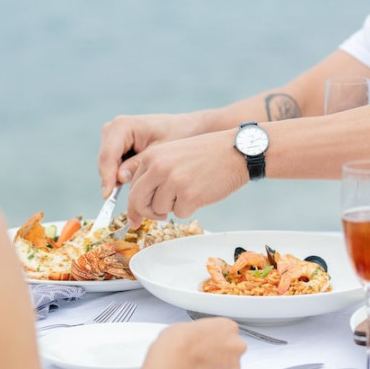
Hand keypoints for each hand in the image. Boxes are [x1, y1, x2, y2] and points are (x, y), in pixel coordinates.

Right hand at [98, 113, 193, 198]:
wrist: (184, 127)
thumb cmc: (176, 135)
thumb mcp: (160, 152)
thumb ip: (138, 165)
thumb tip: (119, 178)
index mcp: (122, 126)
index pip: (108, 155)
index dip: (107, 176)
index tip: (107, 195)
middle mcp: (113, 129)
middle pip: (105, 162)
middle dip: (115, 180)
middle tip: (136, 196)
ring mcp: (112, 138)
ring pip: (108, 166)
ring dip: (121, 178)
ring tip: (145, 181)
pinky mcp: (116, 146)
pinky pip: (114, 166)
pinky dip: (124, 174)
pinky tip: (141, 176)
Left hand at [125, 130, 246, 226]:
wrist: (236, 151)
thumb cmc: (207, 154)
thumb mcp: (173, 155)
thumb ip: (155, 174)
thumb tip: (138, 207)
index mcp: (152, 156)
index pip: (133, 186)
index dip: (136, 205)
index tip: (135, 217)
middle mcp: (158, 167)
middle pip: (138, 201)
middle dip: (147, 212)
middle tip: (159, 215)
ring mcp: (173, 181)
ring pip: (159, 209)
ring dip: (173, 207)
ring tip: (190, 191)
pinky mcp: (188, 195)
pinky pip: (179, 214)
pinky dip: (190, 209)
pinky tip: (201, 193)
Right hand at [156, 318, 245, 368]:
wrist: (178, 360)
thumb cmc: (181, 342)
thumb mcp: (190, 326)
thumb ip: (202, 334)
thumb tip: (196, 339)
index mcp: (228, 327)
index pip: (228, 333)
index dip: (216, 340)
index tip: (208, 344)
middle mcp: (236, 346)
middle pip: (232, 351)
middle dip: (220, 355)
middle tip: (203, 357)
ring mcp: (233, 366)